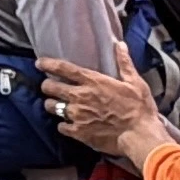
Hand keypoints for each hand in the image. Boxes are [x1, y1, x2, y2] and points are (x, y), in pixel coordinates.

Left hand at [35, 42, 167, 158]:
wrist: (139, 135)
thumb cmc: (139, 108)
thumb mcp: (135, 82)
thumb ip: (124, 63)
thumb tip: (119, 45)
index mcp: (92, 81)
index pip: (63, 68)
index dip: (48, 64)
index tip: (39, 63)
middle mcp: (80, 96)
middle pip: (50, 87)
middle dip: (47, 86)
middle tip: (50, 87)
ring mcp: (77, 115)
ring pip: (51, 107)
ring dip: (52, 105)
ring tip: (58, 106)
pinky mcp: (78, 132)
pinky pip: (61, 127)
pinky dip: (63, 125)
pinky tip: (69, 125)